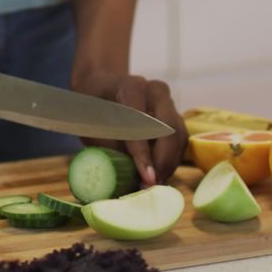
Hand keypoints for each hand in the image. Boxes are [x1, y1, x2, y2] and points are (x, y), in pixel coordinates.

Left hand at [71, 71, 187, 186]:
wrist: (101, 87)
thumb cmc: (92, 107)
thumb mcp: (91, 125)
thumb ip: (111, 145)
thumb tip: (131, 176)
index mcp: (132, 87)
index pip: (141, 124)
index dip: (144, 154)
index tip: (147, 178)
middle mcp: (155, 90)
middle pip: (169, 128)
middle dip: (162, 161)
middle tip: (153, 185)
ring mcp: (168, 101)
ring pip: (178, 135)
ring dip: (169, 163)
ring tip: (156, 184)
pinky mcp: (174, 113)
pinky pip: (180, 139)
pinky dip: (172, 159)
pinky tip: (160, 174)